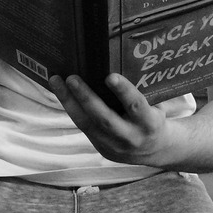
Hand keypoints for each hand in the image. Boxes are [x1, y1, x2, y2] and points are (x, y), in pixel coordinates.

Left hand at [49, 73, 174, 166]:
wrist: (153, 150)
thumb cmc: (153, 117)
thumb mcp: (156, 106)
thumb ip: (142, 92)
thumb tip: (119, 62)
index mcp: (149, 123)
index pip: (136, 106)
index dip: (124, 92)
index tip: (110, 76)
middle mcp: (130, 136)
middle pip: (104, 118)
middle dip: (86, 97)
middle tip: (72, 78)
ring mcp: (113, 145)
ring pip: (87, 123)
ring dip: (69, 101)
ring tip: (56, 81)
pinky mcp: (100, 147)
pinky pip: (83, 126)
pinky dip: (71, 108)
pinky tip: (61, 92)